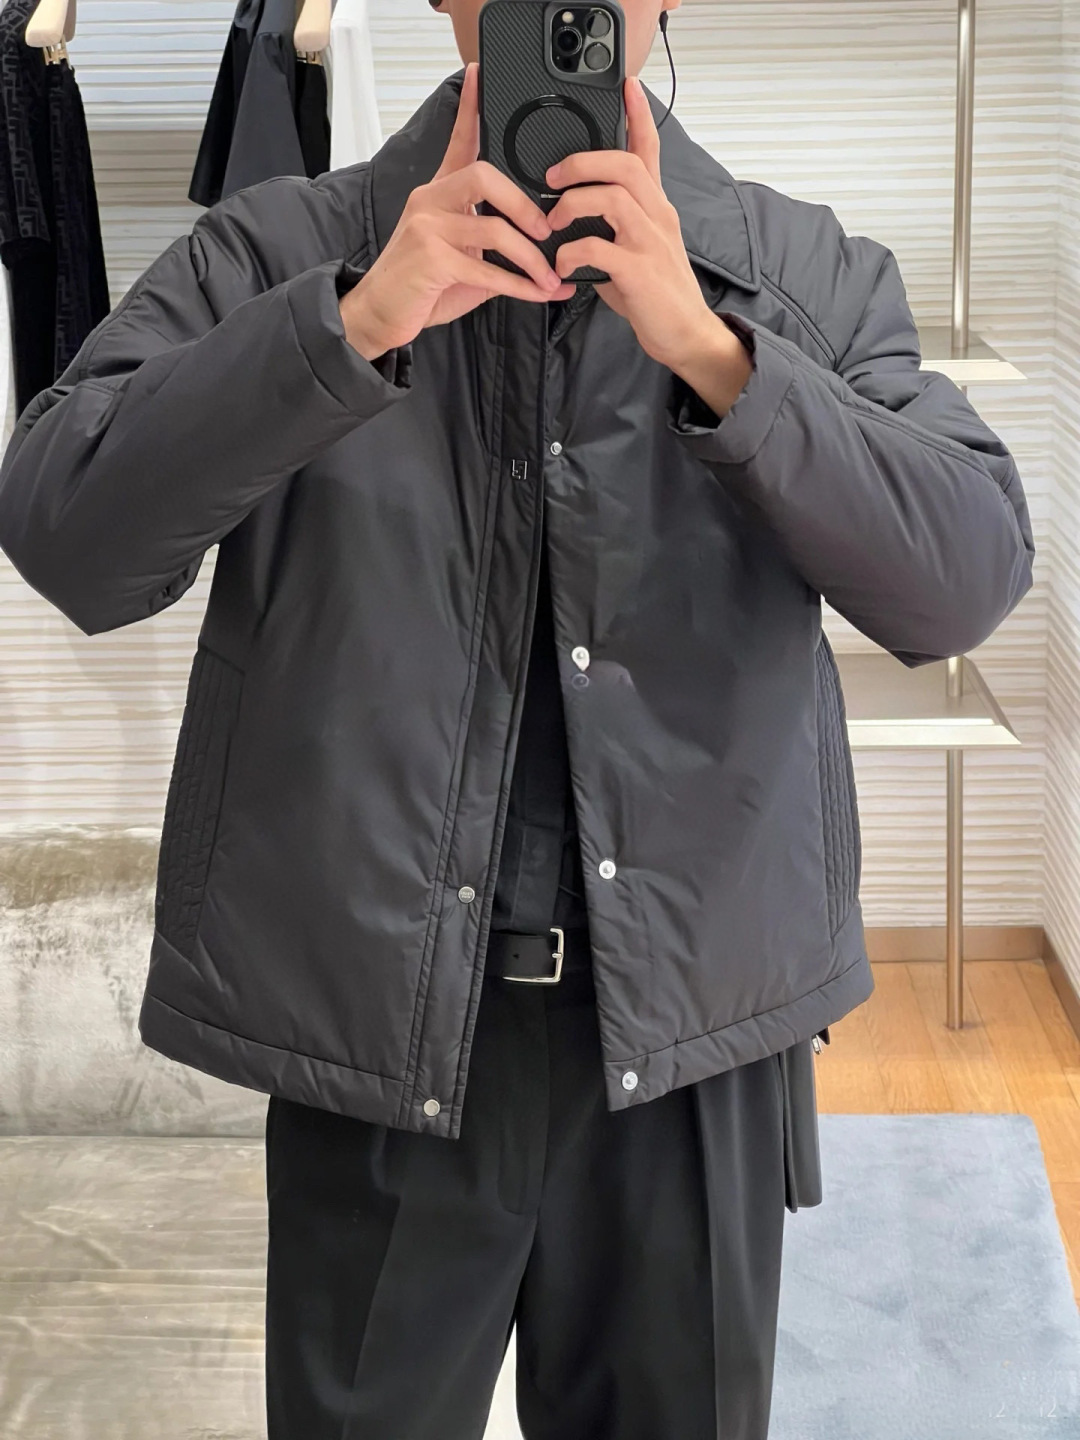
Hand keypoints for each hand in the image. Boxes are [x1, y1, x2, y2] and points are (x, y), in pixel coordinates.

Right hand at [340, 62, 576, 360]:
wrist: (379, 315)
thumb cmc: (421, 287)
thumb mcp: (461, 261)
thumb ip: (496, 253)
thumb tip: (542, 261)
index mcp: (438, 193)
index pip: (458, 142)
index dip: (470, 110)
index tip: (480, 77)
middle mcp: (430, 201)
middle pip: (484, 176)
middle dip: (524, 204)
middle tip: (546, 230)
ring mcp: (428, 228)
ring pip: (492, 227)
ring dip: (530, 257)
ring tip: (549, 276)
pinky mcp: (431, 260)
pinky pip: (486, 268)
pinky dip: (518, 285)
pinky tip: (536, 294)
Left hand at [544, 75, 752, 416]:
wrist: (686, 336)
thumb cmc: (656, 297)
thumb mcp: (635, 253)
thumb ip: (610, 231)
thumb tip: (573, 223)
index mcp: (656, 208)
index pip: (651, 150)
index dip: (638, 116)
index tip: (627, 86)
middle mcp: (658, 217)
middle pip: (625, 165)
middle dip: (583, 161)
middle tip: (553, 176)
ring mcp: (651, 243)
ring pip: (613, 197)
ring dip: (574, 202)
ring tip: (554, 221)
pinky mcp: (640, 272)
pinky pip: (600, 247)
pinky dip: (572, 252)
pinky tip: (562, 264)